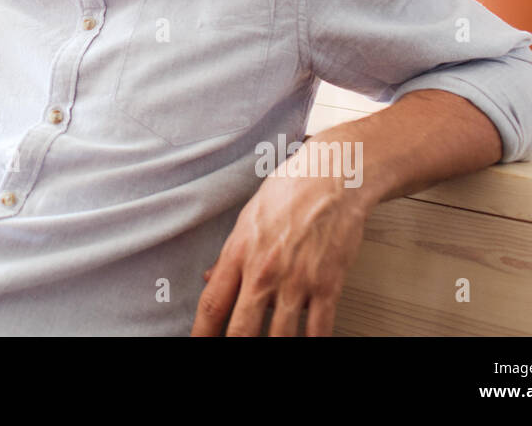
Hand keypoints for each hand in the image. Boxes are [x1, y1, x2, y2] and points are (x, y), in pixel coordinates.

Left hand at [191, 164, 369, 335]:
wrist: (332, 177)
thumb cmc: (290, 191)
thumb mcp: (247, 218)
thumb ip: (229, 254)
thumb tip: (210, 279)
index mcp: (239, 254)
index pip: (212, 305)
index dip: (201, 334)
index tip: (198, 345)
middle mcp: (263, 271)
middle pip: (240, 330)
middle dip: (233, 348)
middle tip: (230, 354)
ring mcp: (296, 281)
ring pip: (279, 337)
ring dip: (274, 348)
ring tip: (269, 350)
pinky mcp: (327, 285)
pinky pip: (318, 330)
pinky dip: (312, 343)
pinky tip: (306, 345)